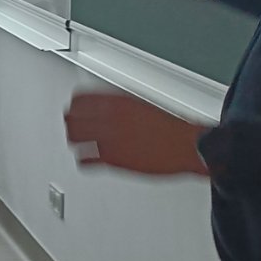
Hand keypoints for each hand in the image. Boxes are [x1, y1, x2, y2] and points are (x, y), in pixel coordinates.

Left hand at [64, 90, 209, 175]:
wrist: (189, 146)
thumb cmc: (171, 128)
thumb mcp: (142, 105)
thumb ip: (119, 107)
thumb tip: (105, 107)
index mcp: (117, 101)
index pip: (80, 99)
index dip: (74, 106)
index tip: (73, 110)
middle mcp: (110, 117)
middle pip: (72, 118)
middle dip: (71, 124)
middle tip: (73, 129)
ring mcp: (109, 138)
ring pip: (74, 138)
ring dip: (75, 142)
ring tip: (79, 145)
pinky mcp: (113, 159)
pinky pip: (85, 160)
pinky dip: (83, 161)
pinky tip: (88, 161)